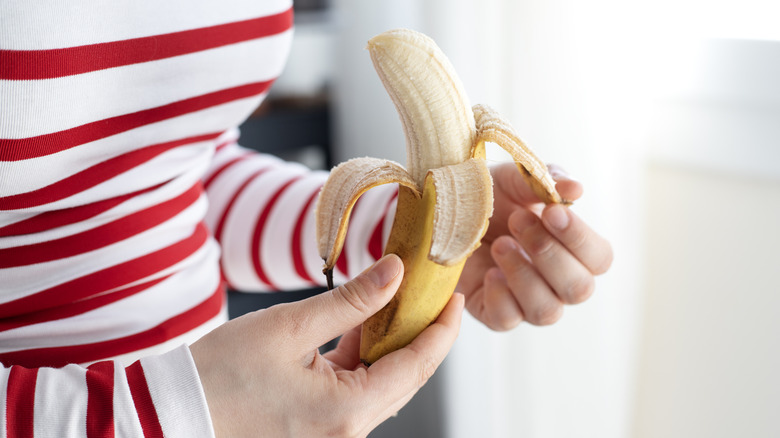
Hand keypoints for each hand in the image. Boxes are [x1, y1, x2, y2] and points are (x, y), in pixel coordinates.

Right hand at [190, 254, 463, 436]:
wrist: (173, 414)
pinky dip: (362, 356)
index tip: (451, 296)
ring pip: (381, 382)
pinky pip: (356, 389)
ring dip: (390, 342)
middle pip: (404, 376)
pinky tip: (360, 324)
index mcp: (347, 412)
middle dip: (420, 332)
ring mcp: (333, 432)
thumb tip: (394, 272)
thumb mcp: (290, 327)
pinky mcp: (318, 426)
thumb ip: (351, 300)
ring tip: (393, 298)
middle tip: (428, 291)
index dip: (441, 329)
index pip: (416, 366)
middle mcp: (347, 431)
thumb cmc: (220, 376)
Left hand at [457, 163, 612, 329]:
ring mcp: (528, 304)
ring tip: (499, 243)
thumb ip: (546, 180)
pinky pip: (507, 320)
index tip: (551, 212)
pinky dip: (499, 295)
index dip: (580, 238)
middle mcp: (558, 283)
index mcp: (574, 252)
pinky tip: (488, 271)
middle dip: (548, 252)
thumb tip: (575, 188)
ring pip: (547, 311)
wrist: (445, 212)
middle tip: (518, 220)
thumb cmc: (490, 196)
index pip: (600, 258)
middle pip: (579, 289)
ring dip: (523, 274)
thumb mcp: (515, 180)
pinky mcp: (495, 314)